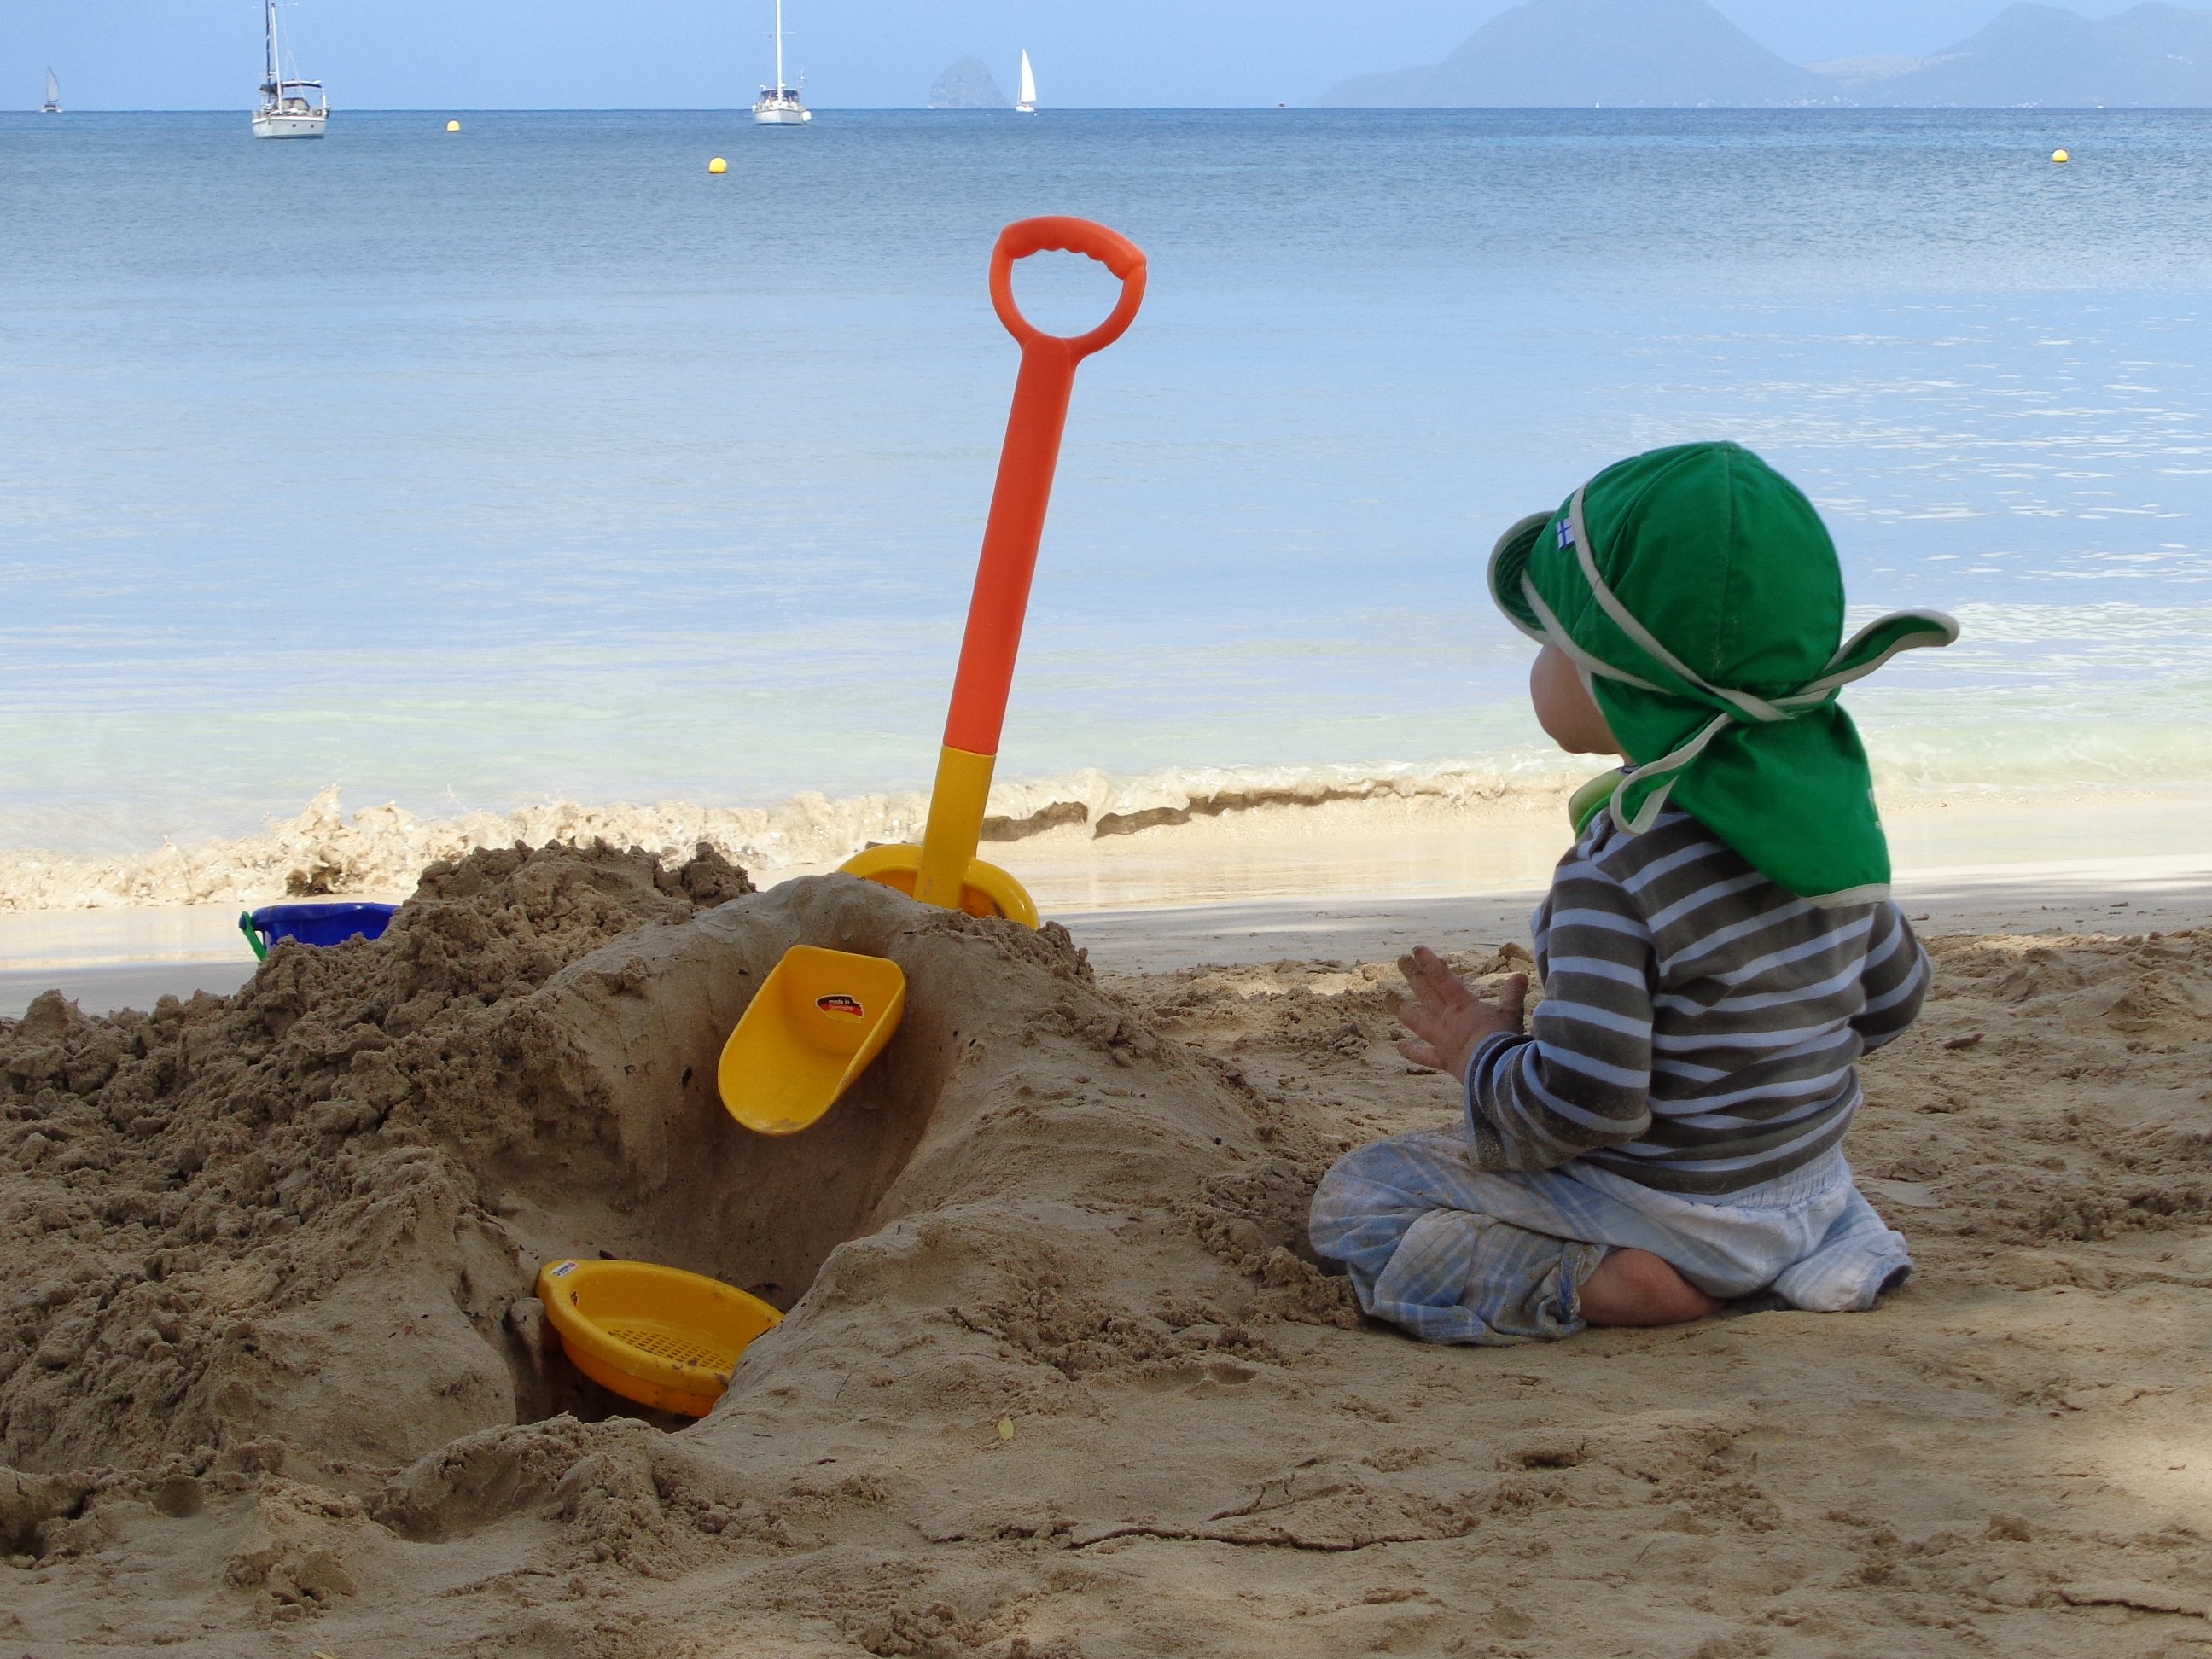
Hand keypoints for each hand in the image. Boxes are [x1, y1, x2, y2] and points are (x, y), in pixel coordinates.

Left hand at [1393, 946, 1527, 1080]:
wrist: (1495, 1071)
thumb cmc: (1503, 1040)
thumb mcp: (1511, 1014)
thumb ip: (1513, 995)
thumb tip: (1521, 975)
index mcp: (1463, 1006)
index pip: (1442, 979)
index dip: (1429, 963)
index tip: (1416, 950)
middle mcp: (1447, 1020)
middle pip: (1426, 994)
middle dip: (1413, 976)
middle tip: (1401, 961)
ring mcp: (1442, 1039)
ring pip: (1417, 1021)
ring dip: (1403, 1009)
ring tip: (1389, 998)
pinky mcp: (1444, 1060)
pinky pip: (1424, 1055)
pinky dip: (1412, 1052)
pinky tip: (1399, 1047)